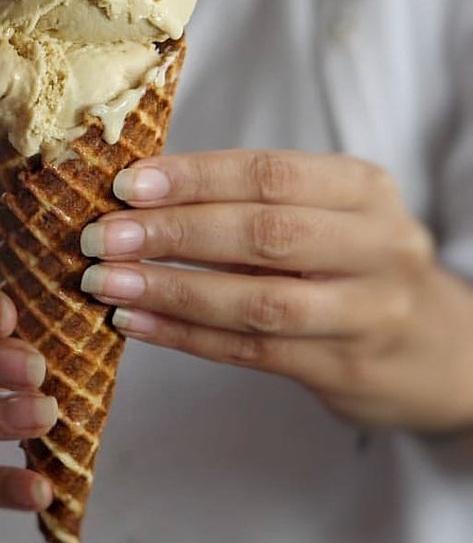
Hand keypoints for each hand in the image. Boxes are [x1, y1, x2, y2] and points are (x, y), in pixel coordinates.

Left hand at [80, 150, 472, 431]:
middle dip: (173, 233)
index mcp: (362, 191)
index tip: (127, 184)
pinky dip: (185, 336)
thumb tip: (140, 196)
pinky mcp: (344, 368)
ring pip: (256, 301)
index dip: (194, 178)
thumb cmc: (356, 262)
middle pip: (263, 234)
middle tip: (103, 237)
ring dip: (171, 290)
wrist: (442, 347)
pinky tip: (135, 321)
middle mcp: (375, 246)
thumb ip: (253, 201)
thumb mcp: (330, 214)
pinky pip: (251, 351)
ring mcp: (366, 313)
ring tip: (105, 283)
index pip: (268, 173)